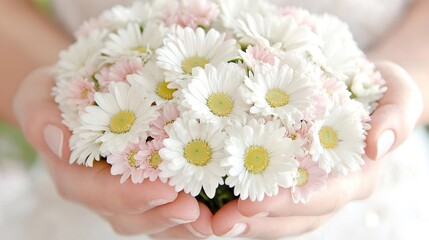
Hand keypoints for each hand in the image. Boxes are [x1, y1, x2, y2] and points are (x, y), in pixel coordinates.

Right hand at [12, 67, 213, 238]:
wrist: (81, 93)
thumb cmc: (59, 92)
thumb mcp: (38, 96)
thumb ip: (40, 117)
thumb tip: (58, 140)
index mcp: (76, 175)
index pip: (101, 194)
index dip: (132, 196)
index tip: (165, 191)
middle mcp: (103, 191)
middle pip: (133, 215)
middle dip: (166, 216)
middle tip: (198, 211)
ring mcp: (128, 190)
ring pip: (156, 216)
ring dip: (185, 220)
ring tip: (215, 218)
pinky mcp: (151, 182)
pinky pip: (172, 203)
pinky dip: (196, 207)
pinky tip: (220, 202)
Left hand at [210, 61, 422, 238]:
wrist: (359, 88)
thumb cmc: (377, 89)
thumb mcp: (397, 92)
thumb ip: (397, 115)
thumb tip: (376, 145)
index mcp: (357, 174)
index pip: (323, 196)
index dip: (288, 203)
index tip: (251, 203)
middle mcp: (332, 189)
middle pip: (296, 215)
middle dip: (259, 221)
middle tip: (220, 223)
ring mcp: (310, 188)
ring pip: (280, 217)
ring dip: (246, 222)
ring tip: (211, 223)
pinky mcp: (290, 179)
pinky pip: (268, 200)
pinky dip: (243, 206)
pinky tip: (216, 205)